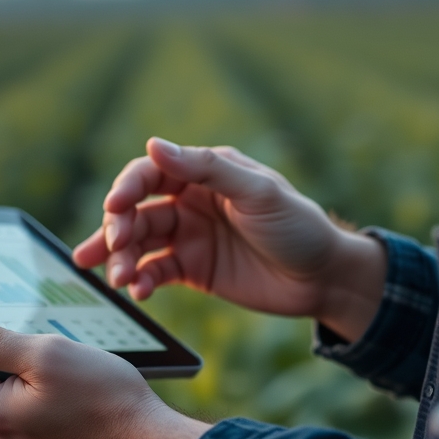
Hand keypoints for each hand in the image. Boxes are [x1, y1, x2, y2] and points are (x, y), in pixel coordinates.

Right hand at [73, 138, 386, 341]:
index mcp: (205, 172)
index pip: (150, 172)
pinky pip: (155, 273)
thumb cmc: (298, 225)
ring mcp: (189, 237)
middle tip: (115, 249)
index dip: (127, 187)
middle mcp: (190, 201)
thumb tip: (154, 145)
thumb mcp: (258, 192)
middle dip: (118, 228)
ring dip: (122, 259)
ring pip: (139, 243)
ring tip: (118, 279)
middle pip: (137, 209)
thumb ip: (207, 169)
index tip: (114, 207)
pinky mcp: (192, 270)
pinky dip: (141, 281)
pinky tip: (138, 292)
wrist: (324, 278)